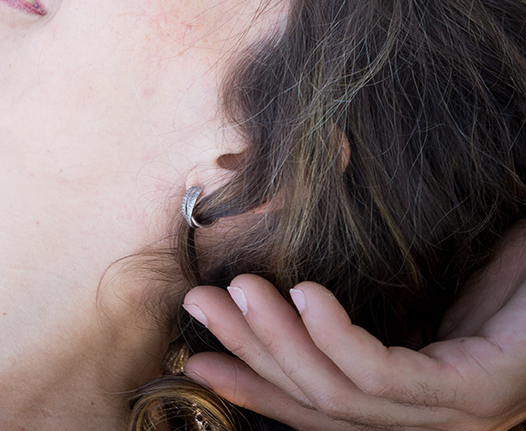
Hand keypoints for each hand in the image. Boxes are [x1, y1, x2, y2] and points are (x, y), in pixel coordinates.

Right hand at [181, 224, 525, 430]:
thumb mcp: (422, 289)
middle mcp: (435, 425)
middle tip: (202, 303)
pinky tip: (305, 297)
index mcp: (416, 405)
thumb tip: (278, 277)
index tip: (198, 358)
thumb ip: (362, 301)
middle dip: (250, 354)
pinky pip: (385, 377)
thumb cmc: (509, 275)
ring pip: (341, 396)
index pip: (320, 412)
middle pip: (319, 406)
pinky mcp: (478, 392)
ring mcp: (459, 414)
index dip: (254, 388)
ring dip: (277, 343)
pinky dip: (334, 340)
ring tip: (241, 291)